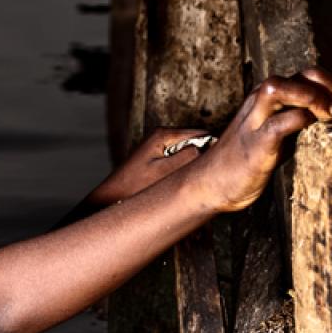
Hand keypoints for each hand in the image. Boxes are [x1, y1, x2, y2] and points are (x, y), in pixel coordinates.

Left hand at [90, 127, 209, 205]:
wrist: (110, 198)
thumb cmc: (133, 187)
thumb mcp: (165, 171)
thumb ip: (189, 157)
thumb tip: (211, 147)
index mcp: (164, 134)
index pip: (204, 134)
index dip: (216, 148)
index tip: (221, 165)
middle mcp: (162, 136)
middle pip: (198, 142)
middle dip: (205, 157)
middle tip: (208, 176)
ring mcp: (160, 146)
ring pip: (190, 152)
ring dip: (196, 165)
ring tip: (192, 181)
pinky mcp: (158, 157)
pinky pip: (181, 160)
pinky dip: (186, 169)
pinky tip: (181, 183)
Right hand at [194, 70, 331, 213]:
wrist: (209, 184)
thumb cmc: (249, 162)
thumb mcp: (278, 135)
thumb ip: (302, 122)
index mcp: (270, 98)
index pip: (312, 76)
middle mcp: (261, 102)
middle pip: (304, 75)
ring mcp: (255, 120)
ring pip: (280, 87)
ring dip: (314, 98)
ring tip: (329, 118)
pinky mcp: (256, 143)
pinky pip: (280, 122)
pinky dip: (302, 122)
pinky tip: (316, 134)